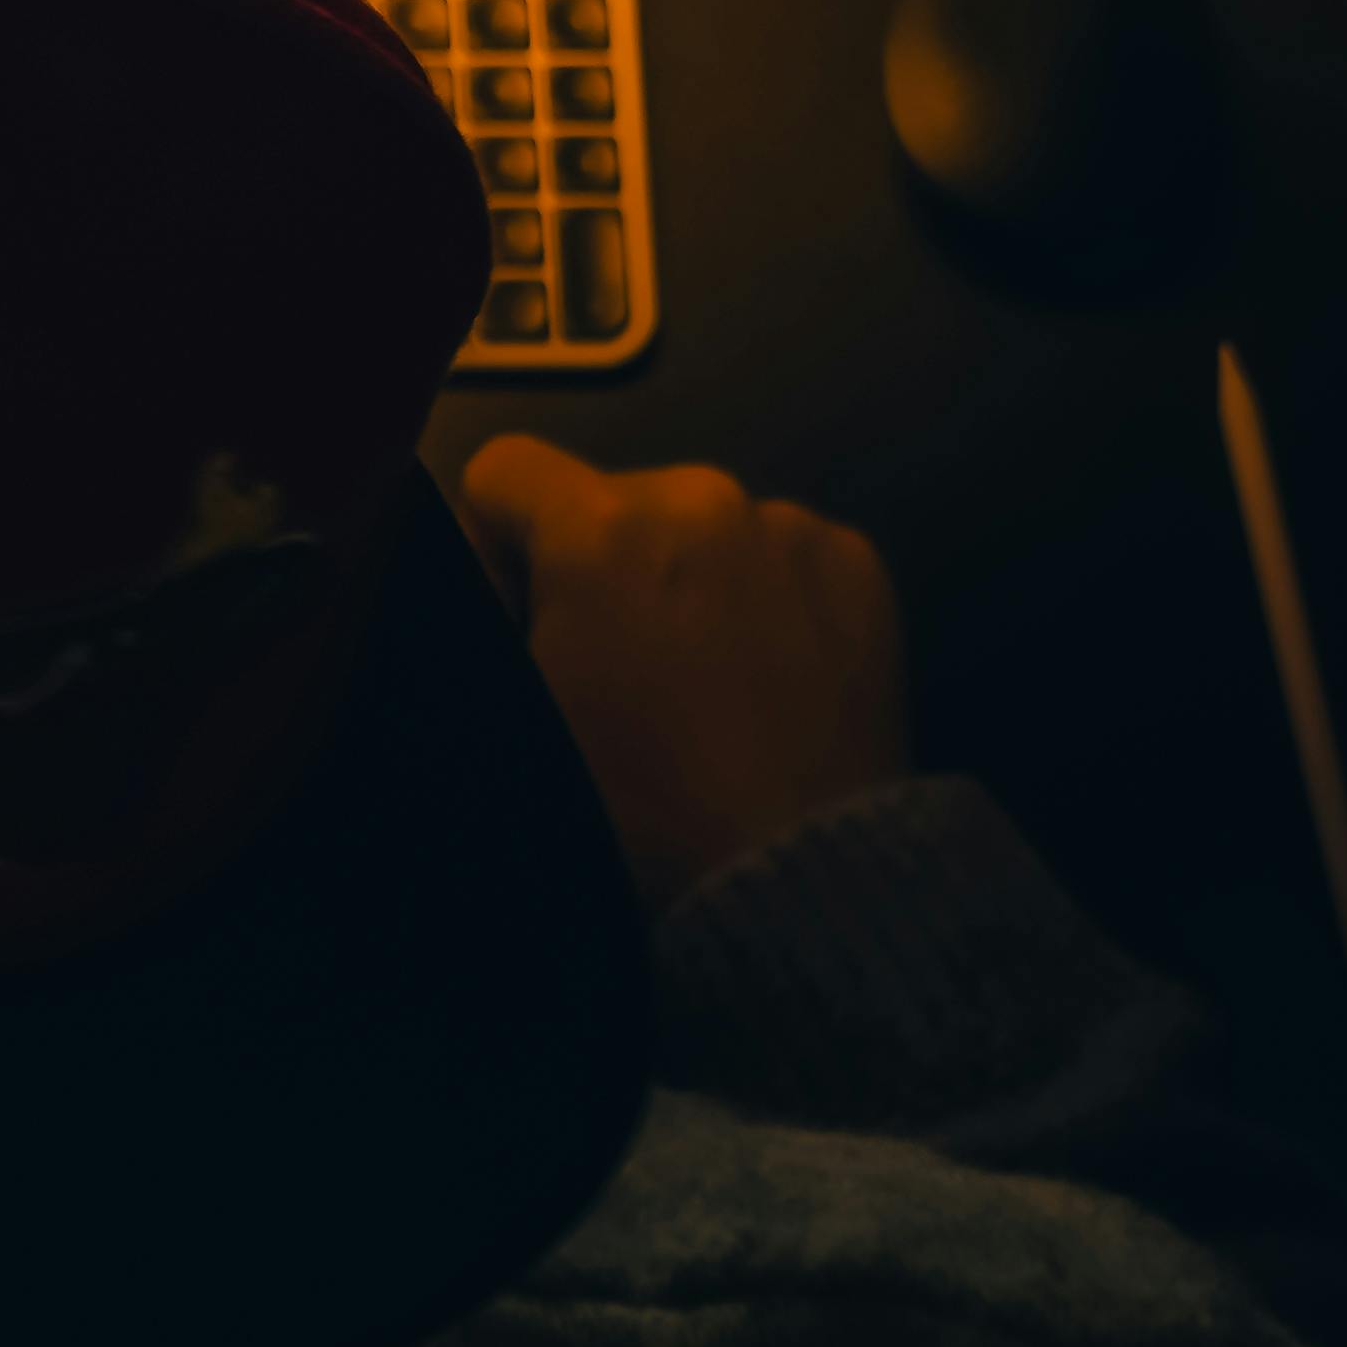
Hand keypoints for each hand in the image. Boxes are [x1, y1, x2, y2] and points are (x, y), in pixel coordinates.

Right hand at [457, 437, 911, 908]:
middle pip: (613, 502)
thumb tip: (494, 590)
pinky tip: (764, 683)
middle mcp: (701, 502)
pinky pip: (782, 555)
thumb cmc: (652, 819)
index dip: (495, 542)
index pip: (504, 470)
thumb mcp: (522, 721)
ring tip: (704, 688)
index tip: (523, 612)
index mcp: (601, 534)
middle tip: (621, 675)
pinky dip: (768, 601)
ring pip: (704, 529)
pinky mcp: (857, 565)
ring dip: (691, 582)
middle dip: (606, 571)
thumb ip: (489, 626)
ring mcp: (790, 529)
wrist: (795, 876)